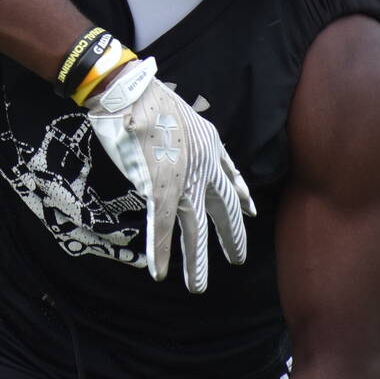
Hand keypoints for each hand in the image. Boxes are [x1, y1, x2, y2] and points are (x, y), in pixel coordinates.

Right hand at [85, 57, 253, 291]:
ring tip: (197, 287)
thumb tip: (181, 146)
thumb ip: (189, 136)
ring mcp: (183, 180)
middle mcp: (203, 166)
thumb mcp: (182, 114)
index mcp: (209, 145)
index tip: (251, 212)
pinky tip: (160, 272)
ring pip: (194, 229)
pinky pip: (161, 227)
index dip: (241, 197)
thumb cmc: (147, 98)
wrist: (128, 92)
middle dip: (231, 237)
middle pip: (223, 210)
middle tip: (238, 259)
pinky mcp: (159, 189)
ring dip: (195, 260)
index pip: (231, 176)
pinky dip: (159, 251)